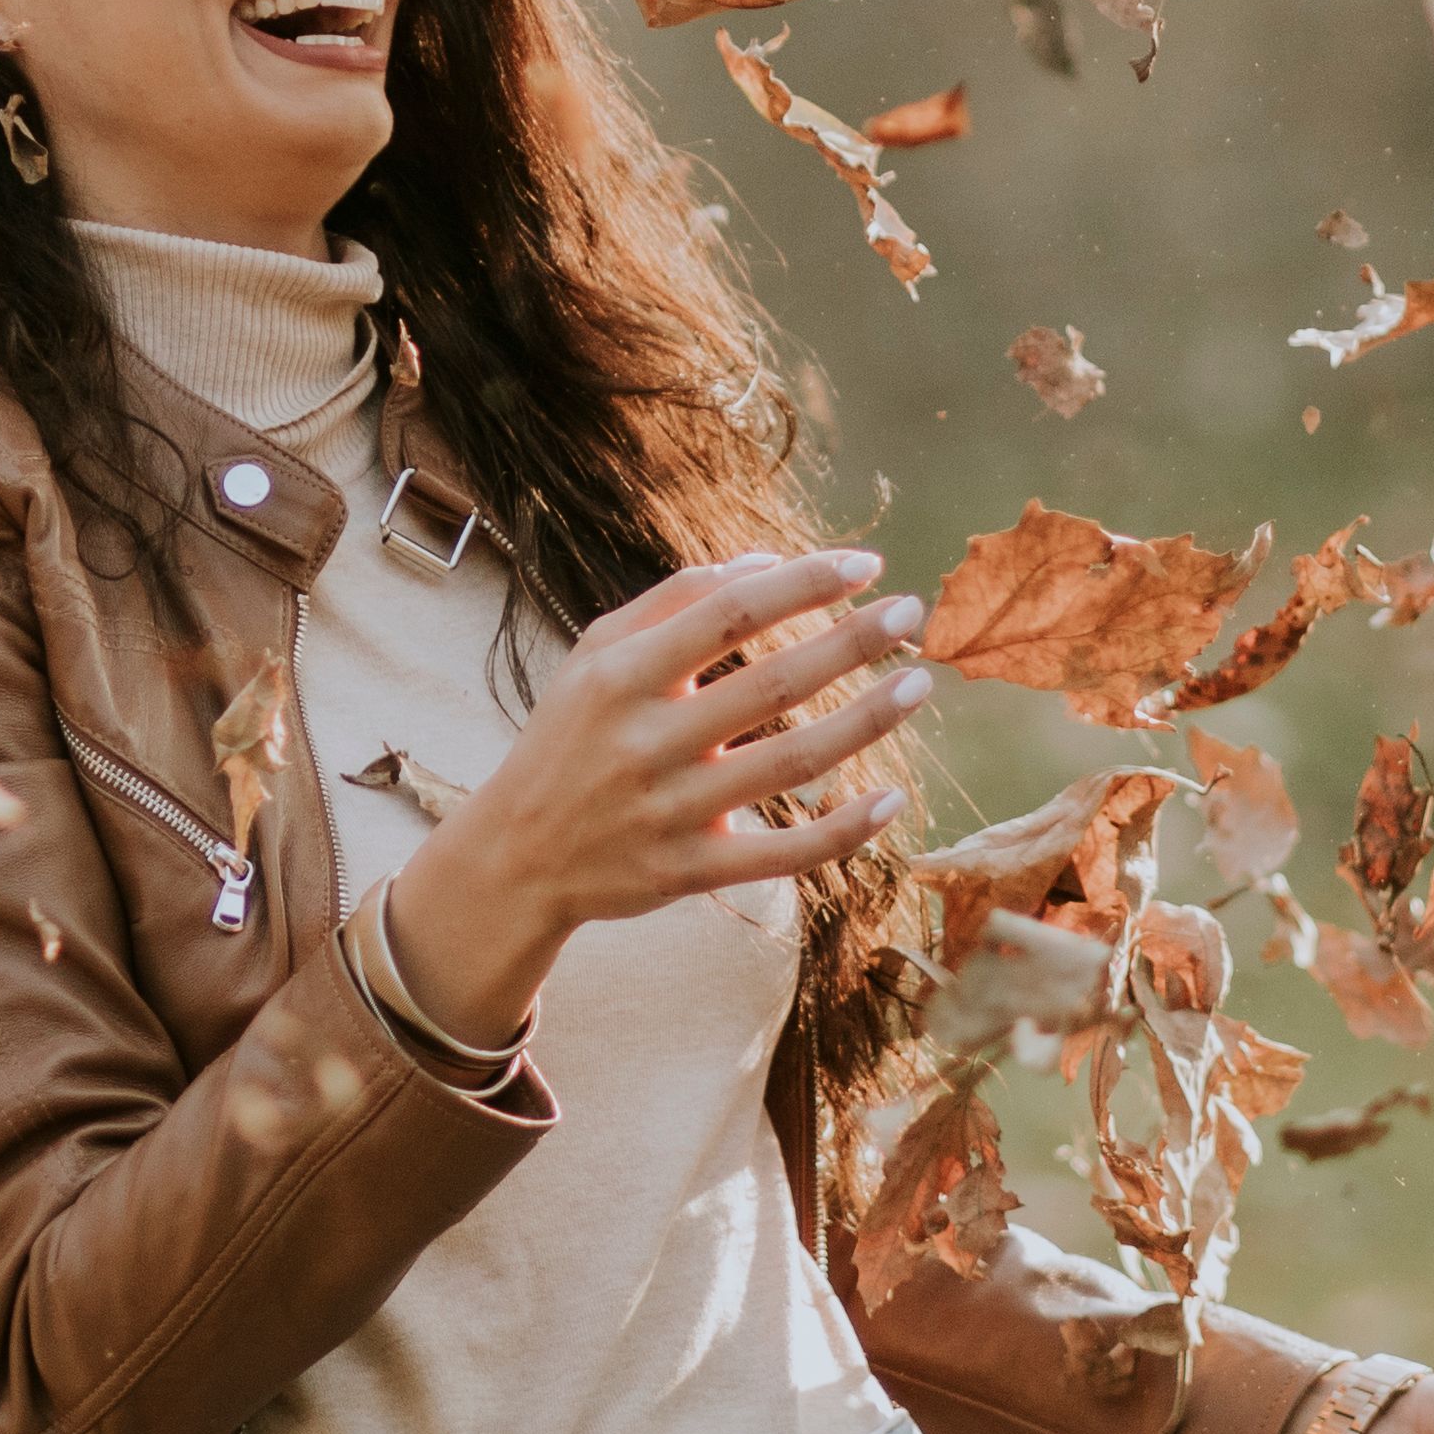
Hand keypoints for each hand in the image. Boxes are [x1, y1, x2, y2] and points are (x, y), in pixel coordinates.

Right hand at [374, 550, 928, 1048]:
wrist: (516, 854)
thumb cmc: (570, 736)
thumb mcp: (595, 655)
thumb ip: (673, 602)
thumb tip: (768, 563)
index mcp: (621, 677)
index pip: (727, 613)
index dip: (802, 584)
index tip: (864, 564)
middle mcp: (645, 742)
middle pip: (771, 685)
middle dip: (851, 643)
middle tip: (911, 612)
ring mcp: (670, 812)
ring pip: (790, 765)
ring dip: (865, 722)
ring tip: (918, 683)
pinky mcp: (690, 871)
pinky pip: (782, 854)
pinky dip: (842, 830)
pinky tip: (892, 799)